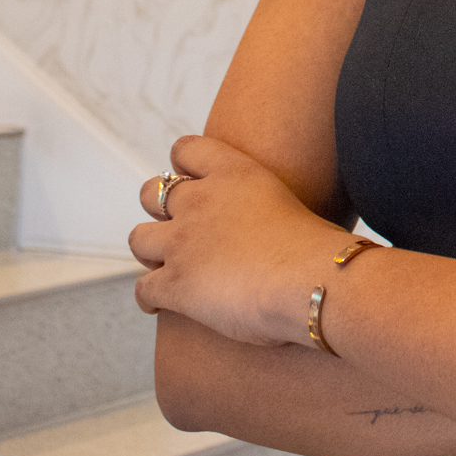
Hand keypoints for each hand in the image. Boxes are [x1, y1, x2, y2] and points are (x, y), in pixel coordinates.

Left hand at [130, 135, 352, 346]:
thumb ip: (262, 205)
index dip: (182, 166)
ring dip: (150, 252)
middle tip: (180, 229)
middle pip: (151, 193)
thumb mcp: (289, 204)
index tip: (190, 182)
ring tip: (167, 265)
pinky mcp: (175, 283)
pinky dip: (149, 299)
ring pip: (138, 239)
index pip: (186, 149)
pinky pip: (143, 289)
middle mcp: (200, 201)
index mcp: (233, 173)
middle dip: (158, 210)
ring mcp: (183, 242)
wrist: (314, 281)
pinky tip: (161, 305)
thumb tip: (265, 228)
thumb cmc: (317, 249)